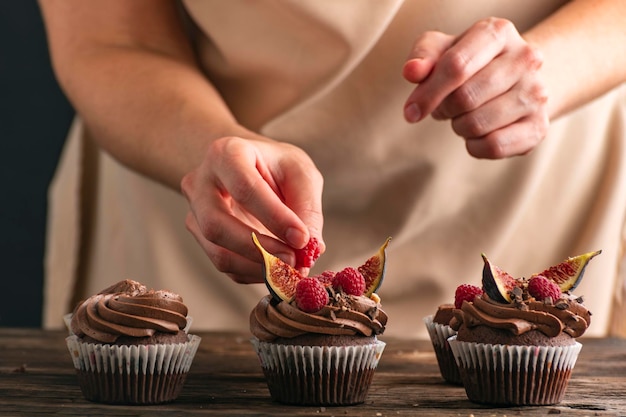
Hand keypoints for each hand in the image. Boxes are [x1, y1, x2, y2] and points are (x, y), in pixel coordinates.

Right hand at [181, 135, 324, 283]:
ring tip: (289, 268)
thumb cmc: (277, 166)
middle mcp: (200, 182)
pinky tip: (276, 266)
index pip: (243, 188)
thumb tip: (310, 249)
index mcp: (226, 154)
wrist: (253, 167)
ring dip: (258, 267)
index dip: (274, 217)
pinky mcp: (201, 237)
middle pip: (216, 225)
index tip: (302, 239)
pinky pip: (225, 265)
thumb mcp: (301, 174)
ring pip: (217, 252)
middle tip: (293, 261)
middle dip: (258, 249)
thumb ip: (307, 207)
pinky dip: (254, 272)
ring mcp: (195, 212)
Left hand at [402, 17, 548, 157]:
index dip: (427, 93)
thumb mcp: (443, 50)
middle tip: (446, 107)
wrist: (515, 79)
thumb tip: (412, 72)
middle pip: (465, 98)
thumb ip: (423, 56)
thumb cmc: (470, 63)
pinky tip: (478, 134)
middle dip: (444, 109)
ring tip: (465, 116)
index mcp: (498, 33)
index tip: (411, 111)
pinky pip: (494, 147)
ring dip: (459, 127)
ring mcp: (537, 93)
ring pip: (478, 125)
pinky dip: (475, 146)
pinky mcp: (540, 127)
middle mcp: (526, 59)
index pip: (456, 66)